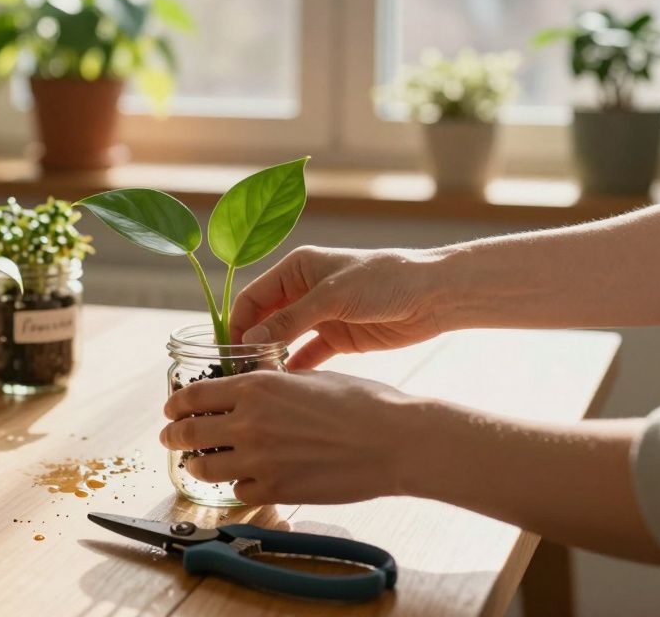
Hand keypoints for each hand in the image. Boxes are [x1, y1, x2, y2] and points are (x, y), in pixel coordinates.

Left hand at [160, 369, 414, 504]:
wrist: (393, 441)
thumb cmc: (362, 403)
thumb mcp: (308, 377)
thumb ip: (272, 384)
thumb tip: (252, 388)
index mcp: (255, 387)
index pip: (194, 396)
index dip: (176, 404)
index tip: (171, 409)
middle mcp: (248, 423)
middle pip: (188, 433)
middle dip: (174, 436)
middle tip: (171, 439)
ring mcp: (259, 460)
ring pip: (205, 469)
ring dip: (198, 466)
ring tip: (198, 465)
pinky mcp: (275, 491)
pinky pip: (239, 492)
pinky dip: (240, 486)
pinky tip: (247, 481)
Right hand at [230, 246, 445, 367]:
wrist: (433, 295)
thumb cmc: (383, 280)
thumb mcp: (332, 297)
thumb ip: (291, 319)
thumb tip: (251, 341)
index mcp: (297, 269)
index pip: (253, 298)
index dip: (238, 323)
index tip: (226, 352)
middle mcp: (304, 292)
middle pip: (265, 321)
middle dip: (251, 345)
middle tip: (239, 375)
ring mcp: (321, 317)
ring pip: (285, 342)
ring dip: (272, 361)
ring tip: (260, 386)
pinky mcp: (339, 339)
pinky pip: (309, 357)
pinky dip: (297, 370)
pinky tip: (287, 388)